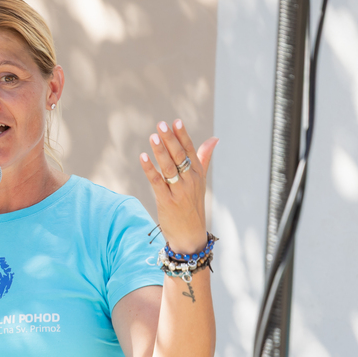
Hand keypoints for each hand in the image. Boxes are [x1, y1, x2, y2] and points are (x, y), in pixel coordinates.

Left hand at [139, 120, 218, 253]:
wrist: (190, 234)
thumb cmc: (193, 205)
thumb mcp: (201, 181)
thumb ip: (204, 158)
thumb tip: (214, 138)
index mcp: (198, 173)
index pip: (190, 150)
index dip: (182, 135)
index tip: (175, 121)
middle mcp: (190, 180)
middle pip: (179, 156)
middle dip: (170, 139)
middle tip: (161, 124)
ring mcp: (179, 191)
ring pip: (169, 167)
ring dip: (160, 151)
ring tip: (153, 136)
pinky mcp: (167, 201)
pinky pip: (157, 182)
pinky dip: (150, 169)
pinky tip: (143, 157)